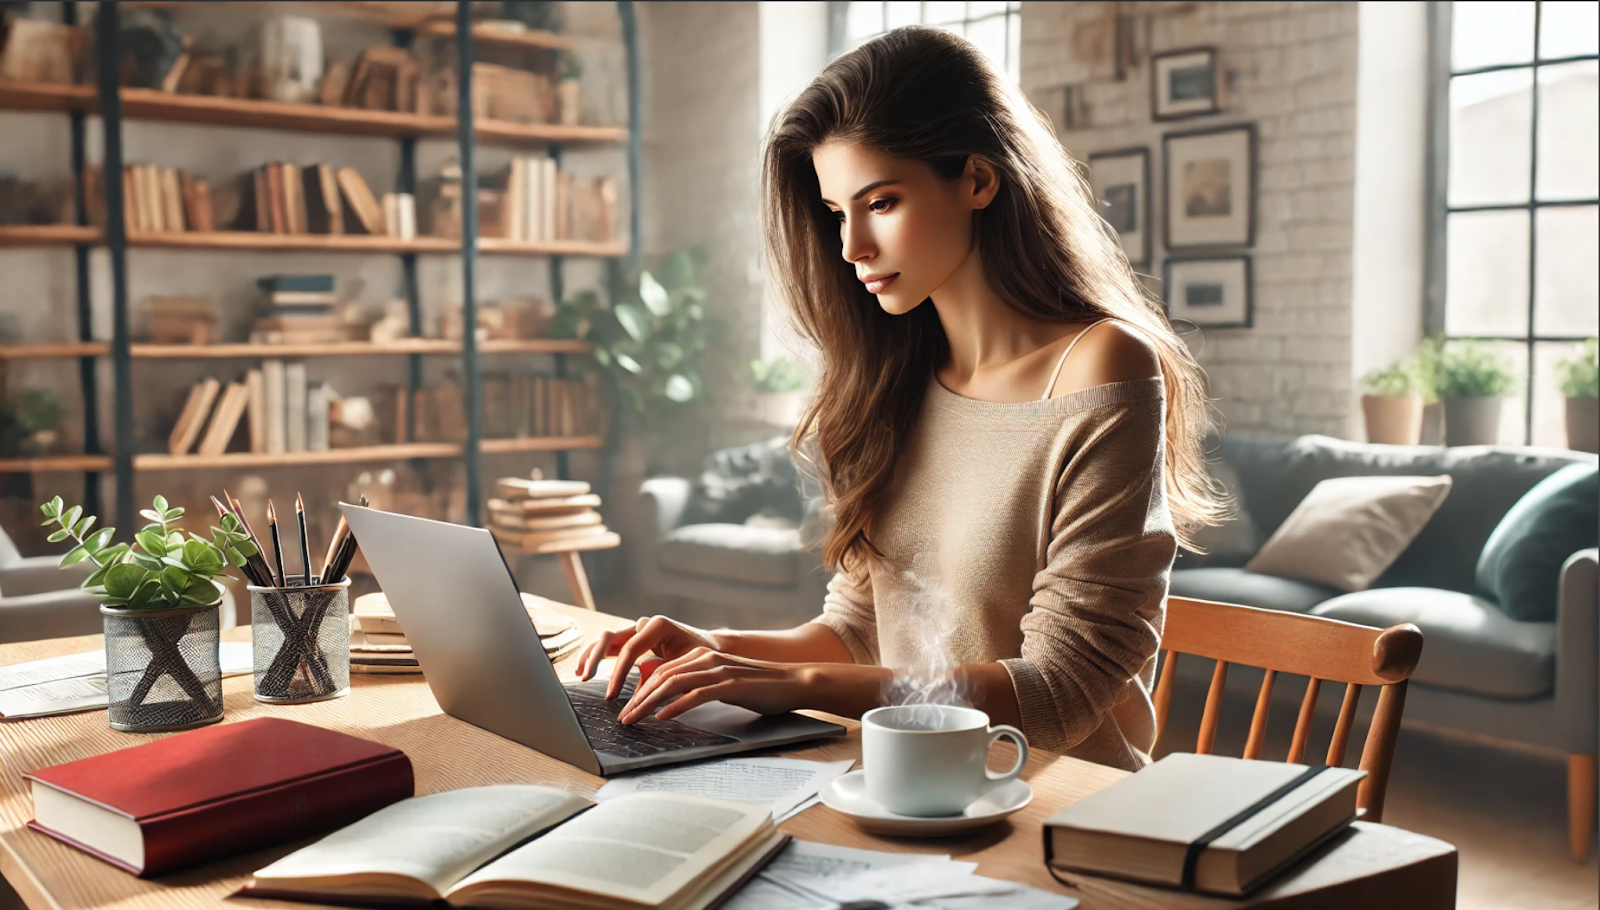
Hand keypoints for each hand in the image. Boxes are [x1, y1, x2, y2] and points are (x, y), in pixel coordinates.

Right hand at [575, 615, 721, 699]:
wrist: (710, 649)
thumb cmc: (701, 659)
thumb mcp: (683, 669)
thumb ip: (659, 680)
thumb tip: (637, 703)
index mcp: (658, 625)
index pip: (630, 648)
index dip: (617, 672)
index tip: (611, 694)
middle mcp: (644, 624)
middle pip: (611, 636)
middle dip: (596, 658)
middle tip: (586, 678)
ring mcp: (637, 630)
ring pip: (606, 638)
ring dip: (591, 655)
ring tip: (581, 674)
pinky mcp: (633, 639)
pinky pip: (610, 645)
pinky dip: (596, 655)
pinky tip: (585, 670)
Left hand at [618, 647, 816, 723]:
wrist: (793, 682)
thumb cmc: (758, 687)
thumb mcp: (722, 682)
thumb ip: (699, 685)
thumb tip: (671, 701)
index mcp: (702, 654)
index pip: (661, 670)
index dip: (640, 689)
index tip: (627, 708)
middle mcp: (706, 658)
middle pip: (661, 676)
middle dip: (637, 698)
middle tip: (623, 718)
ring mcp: (717, 670)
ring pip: (672, 683)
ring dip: (648, 703)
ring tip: (634, 719)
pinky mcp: (728, 684)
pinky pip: (695, 695)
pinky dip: (675, 706)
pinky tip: (662, 717)